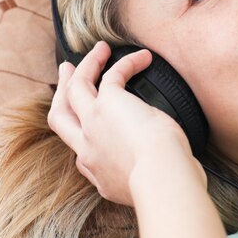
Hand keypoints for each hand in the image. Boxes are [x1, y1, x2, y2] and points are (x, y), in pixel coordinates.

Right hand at [48, 41, 205, 205]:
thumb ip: (152, 179)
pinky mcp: (108, 104)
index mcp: (97, 173)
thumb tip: (177, 172)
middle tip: (67, 72)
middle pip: (60, 116)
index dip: (83, 135)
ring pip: (76, 89)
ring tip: (100, 50)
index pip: (80, 153)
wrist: (160, 178)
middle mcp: (88, 149)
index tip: (91, 123)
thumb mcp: (150, 188)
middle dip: (61, 92)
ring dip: (86, 66)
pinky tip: (142, 57)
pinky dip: (125, 62)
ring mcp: (93, 125)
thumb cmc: (165, 184)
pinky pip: (111, 74)